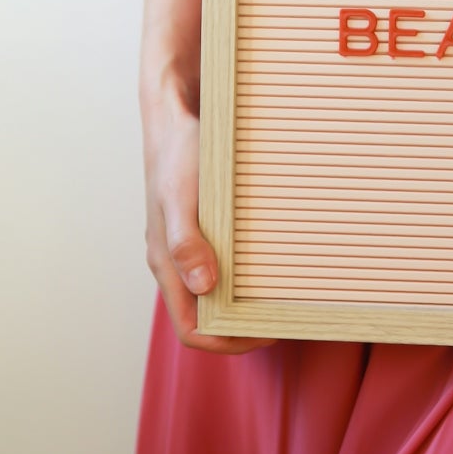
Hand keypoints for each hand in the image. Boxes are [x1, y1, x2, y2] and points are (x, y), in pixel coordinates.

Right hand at [142, 83, 269, 354]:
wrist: (176, 112)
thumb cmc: (178, 153)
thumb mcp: (182, 196)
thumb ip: (186, 242)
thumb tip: (204, 286)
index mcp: (166, 264)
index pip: (191, 329)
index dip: (227, 341)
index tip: (267, 331)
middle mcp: (176, 261)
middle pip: (207, 316)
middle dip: (243, 326)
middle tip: (286, 316)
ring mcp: (188, 245)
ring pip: (217, 292)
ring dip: (246, 301)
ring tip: (285, 294)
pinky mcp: (203, 228)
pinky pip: (224, 263)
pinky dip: (247, 273)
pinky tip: (274, 260)